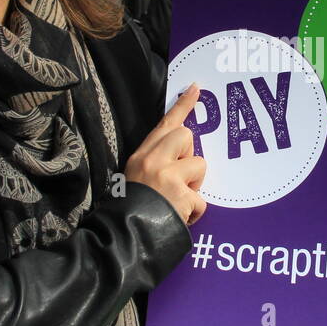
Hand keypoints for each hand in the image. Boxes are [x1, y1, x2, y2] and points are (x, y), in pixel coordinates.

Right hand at [124, 83, 207, 225]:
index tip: (196, 89)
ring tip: (177, 200)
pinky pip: (201, 199)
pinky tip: (181, 218)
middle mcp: (152, 161)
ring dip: (194, 186)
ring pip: (199, 165)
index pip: (164, 124)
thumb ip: (155, 162)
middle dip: (188, 155)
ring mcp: (167, 177)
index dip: (182, 105)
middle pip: (186, 135)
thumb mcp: (135, 178)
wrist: (125, 237)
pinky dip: (195, 212)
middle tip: (177, 177)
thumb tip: (181, 154)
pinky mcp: (181, 195)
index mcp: (141, 156)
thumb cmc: (133, 209)